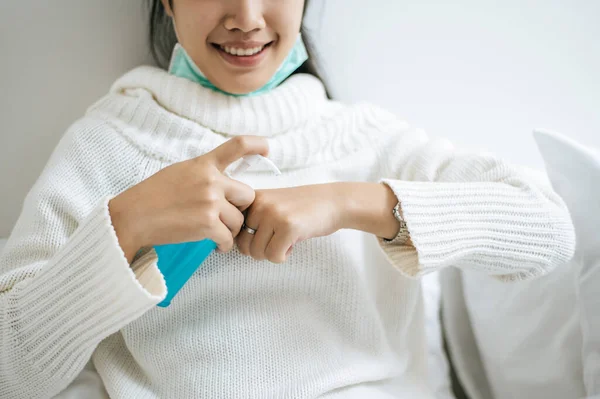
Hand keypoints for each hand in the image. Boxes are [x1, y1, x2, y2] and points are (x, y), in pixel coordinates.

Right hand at [109, 136, 268, 262]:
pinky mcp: (208, 224)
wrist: (133, 216)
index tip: (266, 148)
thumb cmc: (152, 196)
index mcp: (203, 164)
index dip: (256, 144)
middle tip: (226, 217)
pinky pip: (228, 238)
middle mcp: (211, 181)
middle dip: (240, 208)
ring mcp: (210, 202)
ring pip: (239, 220)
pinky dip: (224, 245)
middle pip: (248, 195)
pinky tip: (215, 245)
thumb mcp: (179, 173)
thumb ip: (203, 174)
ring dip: (230, 229)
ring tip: (215, 233)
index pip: (236, 146)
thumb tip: (221, 182)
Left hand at [236, 184, 345, 262]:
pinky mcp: (288, 227)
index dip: (247, 240)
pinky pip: (274, 256)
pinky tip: (293, 243)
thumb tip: (232, 244)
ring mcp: (273, 214)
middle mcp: (259, 203)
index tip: (262, 237)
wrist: (333, 202)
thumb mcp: (272, 204)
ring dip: (272, 253)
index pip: (233, 229)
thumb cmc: (303, 207)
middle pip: (243, 244)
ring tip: (286, 240)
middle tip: (276, 241)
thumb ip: (252, 218)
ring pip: (257, 253)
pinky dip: (283, 256)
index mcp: (252, 197)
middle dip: (260, 250)